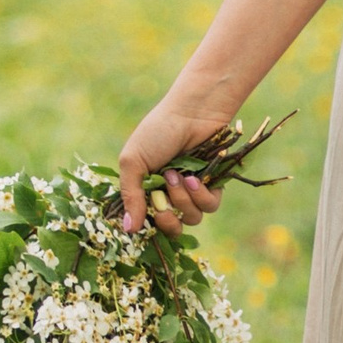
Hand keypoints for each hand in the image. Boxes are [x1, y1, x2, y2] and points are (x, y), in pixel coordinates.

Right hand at [118, 89, 233, 235]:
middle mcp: (169, 193)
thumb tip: (129, 230)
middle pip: (170, 227)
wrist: (192, 112)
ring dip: (183, 200)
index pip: (147, 221)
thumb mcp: (134, 161)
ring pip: (191, 218)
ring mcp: (191, 191)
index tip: (148, 216)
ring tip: (179, 177)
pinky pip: (210, 206)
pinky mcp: (213, 185)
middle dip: (167, 218)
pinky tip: (195, 178)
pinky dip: (201, 195)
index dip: (148, 225)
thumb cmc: (158, 132)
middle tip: (163, 200)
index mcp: (146, 189)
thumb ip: (130, 196)